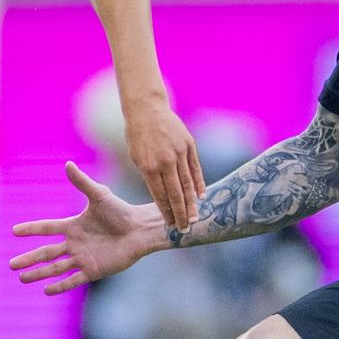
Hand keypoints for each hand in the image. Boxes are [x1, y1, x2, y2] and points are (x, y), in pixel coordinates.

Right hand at [10, 161, 165, 294]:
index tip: (14, 231)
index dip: (31, 229)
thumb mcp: (99, 195)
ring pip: (55, 268)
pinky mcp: (93, 270)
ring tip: (22, 278)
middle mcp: (74, 243)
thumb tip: (67, 164)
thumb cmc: (121, 211)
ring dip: (39, 273)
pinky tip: (46, 290)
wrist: (140, 230)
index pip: (47, 228)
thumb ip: (82, 182)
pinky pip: (73, 280)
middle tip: (11, 264)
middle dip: (29, 259)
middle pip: (46, 253)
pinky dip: (60, 286)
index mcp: (73, 226)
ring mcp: (82, 258)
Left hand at [121, 96, 203, 231]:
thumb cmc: (138, 136)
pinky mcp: (189, 145)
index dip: (166, 212)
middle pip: (176, 194)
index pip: (160, 196)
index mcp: (149, 167)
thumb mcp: (137, 158)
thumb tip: (164, 196)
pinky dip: (199, 183)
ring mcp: (179, 152)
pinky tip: (202, 196)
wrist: (147, 109)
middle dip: (181, 214)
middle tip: (185, 228)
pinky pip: (195, 168)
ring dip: (192, 203)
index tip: (170, 225)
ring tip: (195, 218)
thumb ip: (150, 177)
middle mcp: (166, 161)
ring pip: (188, 183)